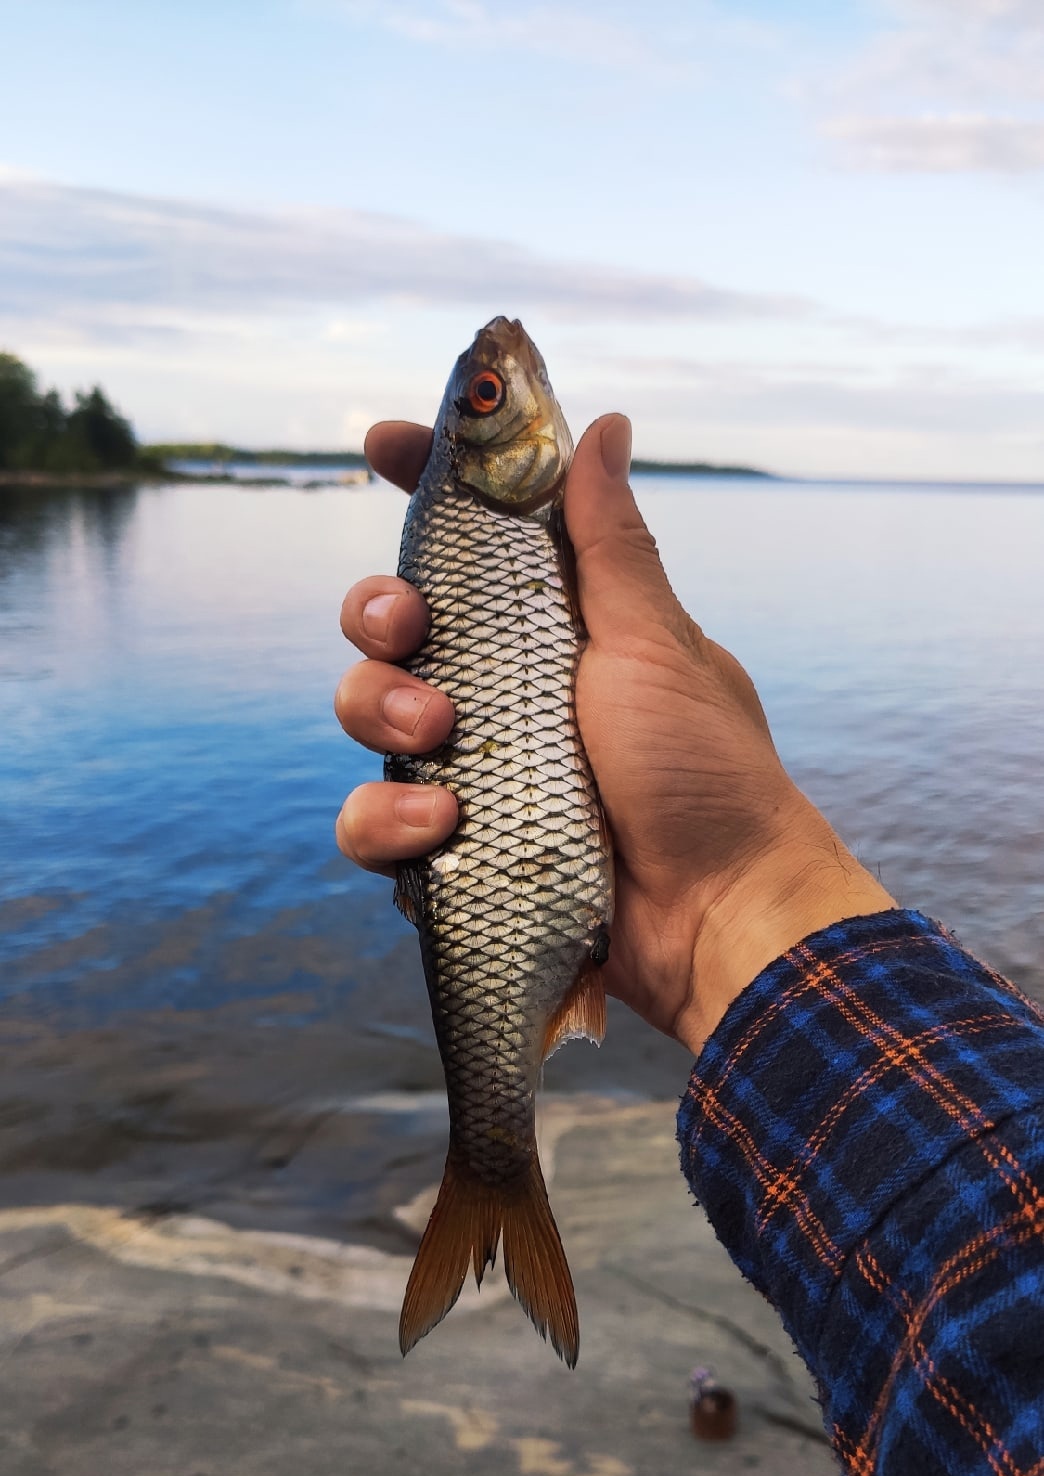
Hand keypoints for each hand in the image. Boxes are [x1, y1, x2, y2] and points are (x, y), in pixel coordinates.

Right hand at [335, 414, 893, 1054]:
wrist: (719, 917)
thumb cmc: (707, 772)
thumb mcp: (655, 644)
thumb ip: (610, 543)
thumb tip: (606, 427)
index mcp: (557, 632)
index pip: (477, 543)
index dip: (426, 491)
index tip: (382, 443)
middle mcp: (507, 693)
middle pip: (395, 628)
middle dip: (378, 616)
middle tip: (409, 629)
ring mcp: (478, 770)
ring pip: (369, 717)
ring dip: (379, 712)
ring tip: (439, 735)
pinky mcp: (456, 850)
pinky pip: (377, 823)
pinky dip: (388, 821)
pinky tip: (440, 825)